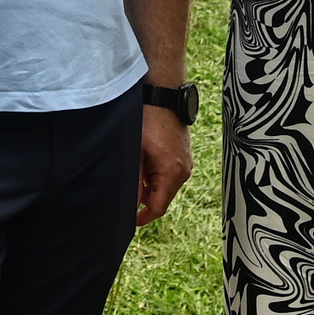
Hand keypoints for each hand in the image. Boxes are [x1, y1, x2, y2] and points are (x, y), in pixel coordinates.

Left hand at [136, 103, 192, 224]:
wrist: (163, 94)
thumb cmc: (148, 119)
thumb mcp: (136, 152)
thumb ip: (135, 180)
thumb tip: (132, 203)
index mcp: (172, 172)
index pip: (159, 206)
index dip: (144, 216)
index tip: (131, 219)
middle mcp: (184, 170)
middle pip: (164, 197)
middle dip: (146, 199)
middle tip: (127, 190)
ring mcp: (186, 162)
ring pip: (166, 185)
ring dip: (151, 185)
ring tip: (135, 170)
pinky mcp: (184, 154)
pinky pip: (171, 173)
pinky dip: (157, 174)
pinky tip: (144, 161)